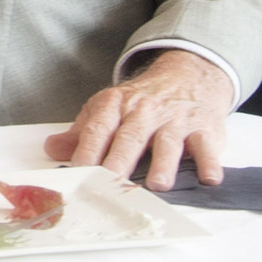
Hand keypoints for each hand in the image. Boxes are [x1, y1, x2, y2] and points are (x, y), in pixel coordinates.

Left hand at [46, 48, 231, 186]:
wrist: (188, 75)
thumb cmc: (142, 101)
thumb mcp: (108, 108)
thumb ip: (82, 132)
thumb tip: (52, 150)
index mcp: (116, 105)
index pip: (98, 129)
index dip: (87, 150)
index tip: (77, 173)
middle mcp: (146, 112)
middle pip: (130, 138)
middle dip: (119, 162)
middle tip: (110, 185)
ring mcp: (176, 120)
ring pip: (168, 143)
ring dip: (163, 164)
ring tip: (158, 185)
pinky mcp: (204, 129)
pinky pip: (206, 147)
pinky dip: (209, 163)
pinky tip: (208, 178)